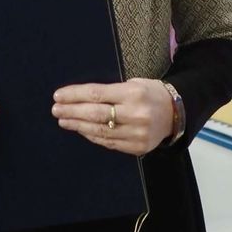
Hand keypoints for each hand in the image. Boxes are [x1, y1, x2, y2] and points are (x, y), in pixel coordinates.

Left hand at [52, 78, 173, 155]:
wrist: (175, 112)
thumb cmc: (149, 93)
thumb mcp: (132, 83)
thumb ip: (109, 92)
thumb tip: (79, 98)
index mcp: (132, 93)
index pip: (96, 94)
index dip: (74, 95)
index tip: (58, 95)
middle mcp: (135, 114)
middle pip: (95, 113)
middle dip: (71, 111)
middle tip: (55, 110)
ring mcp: (136, 133)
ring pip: (99, 130)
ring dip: (77, 125)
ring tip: (63, 120)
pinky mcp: (137, 147)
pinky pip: (108, 142)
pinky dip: (92, 136)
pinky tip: (80, 129)